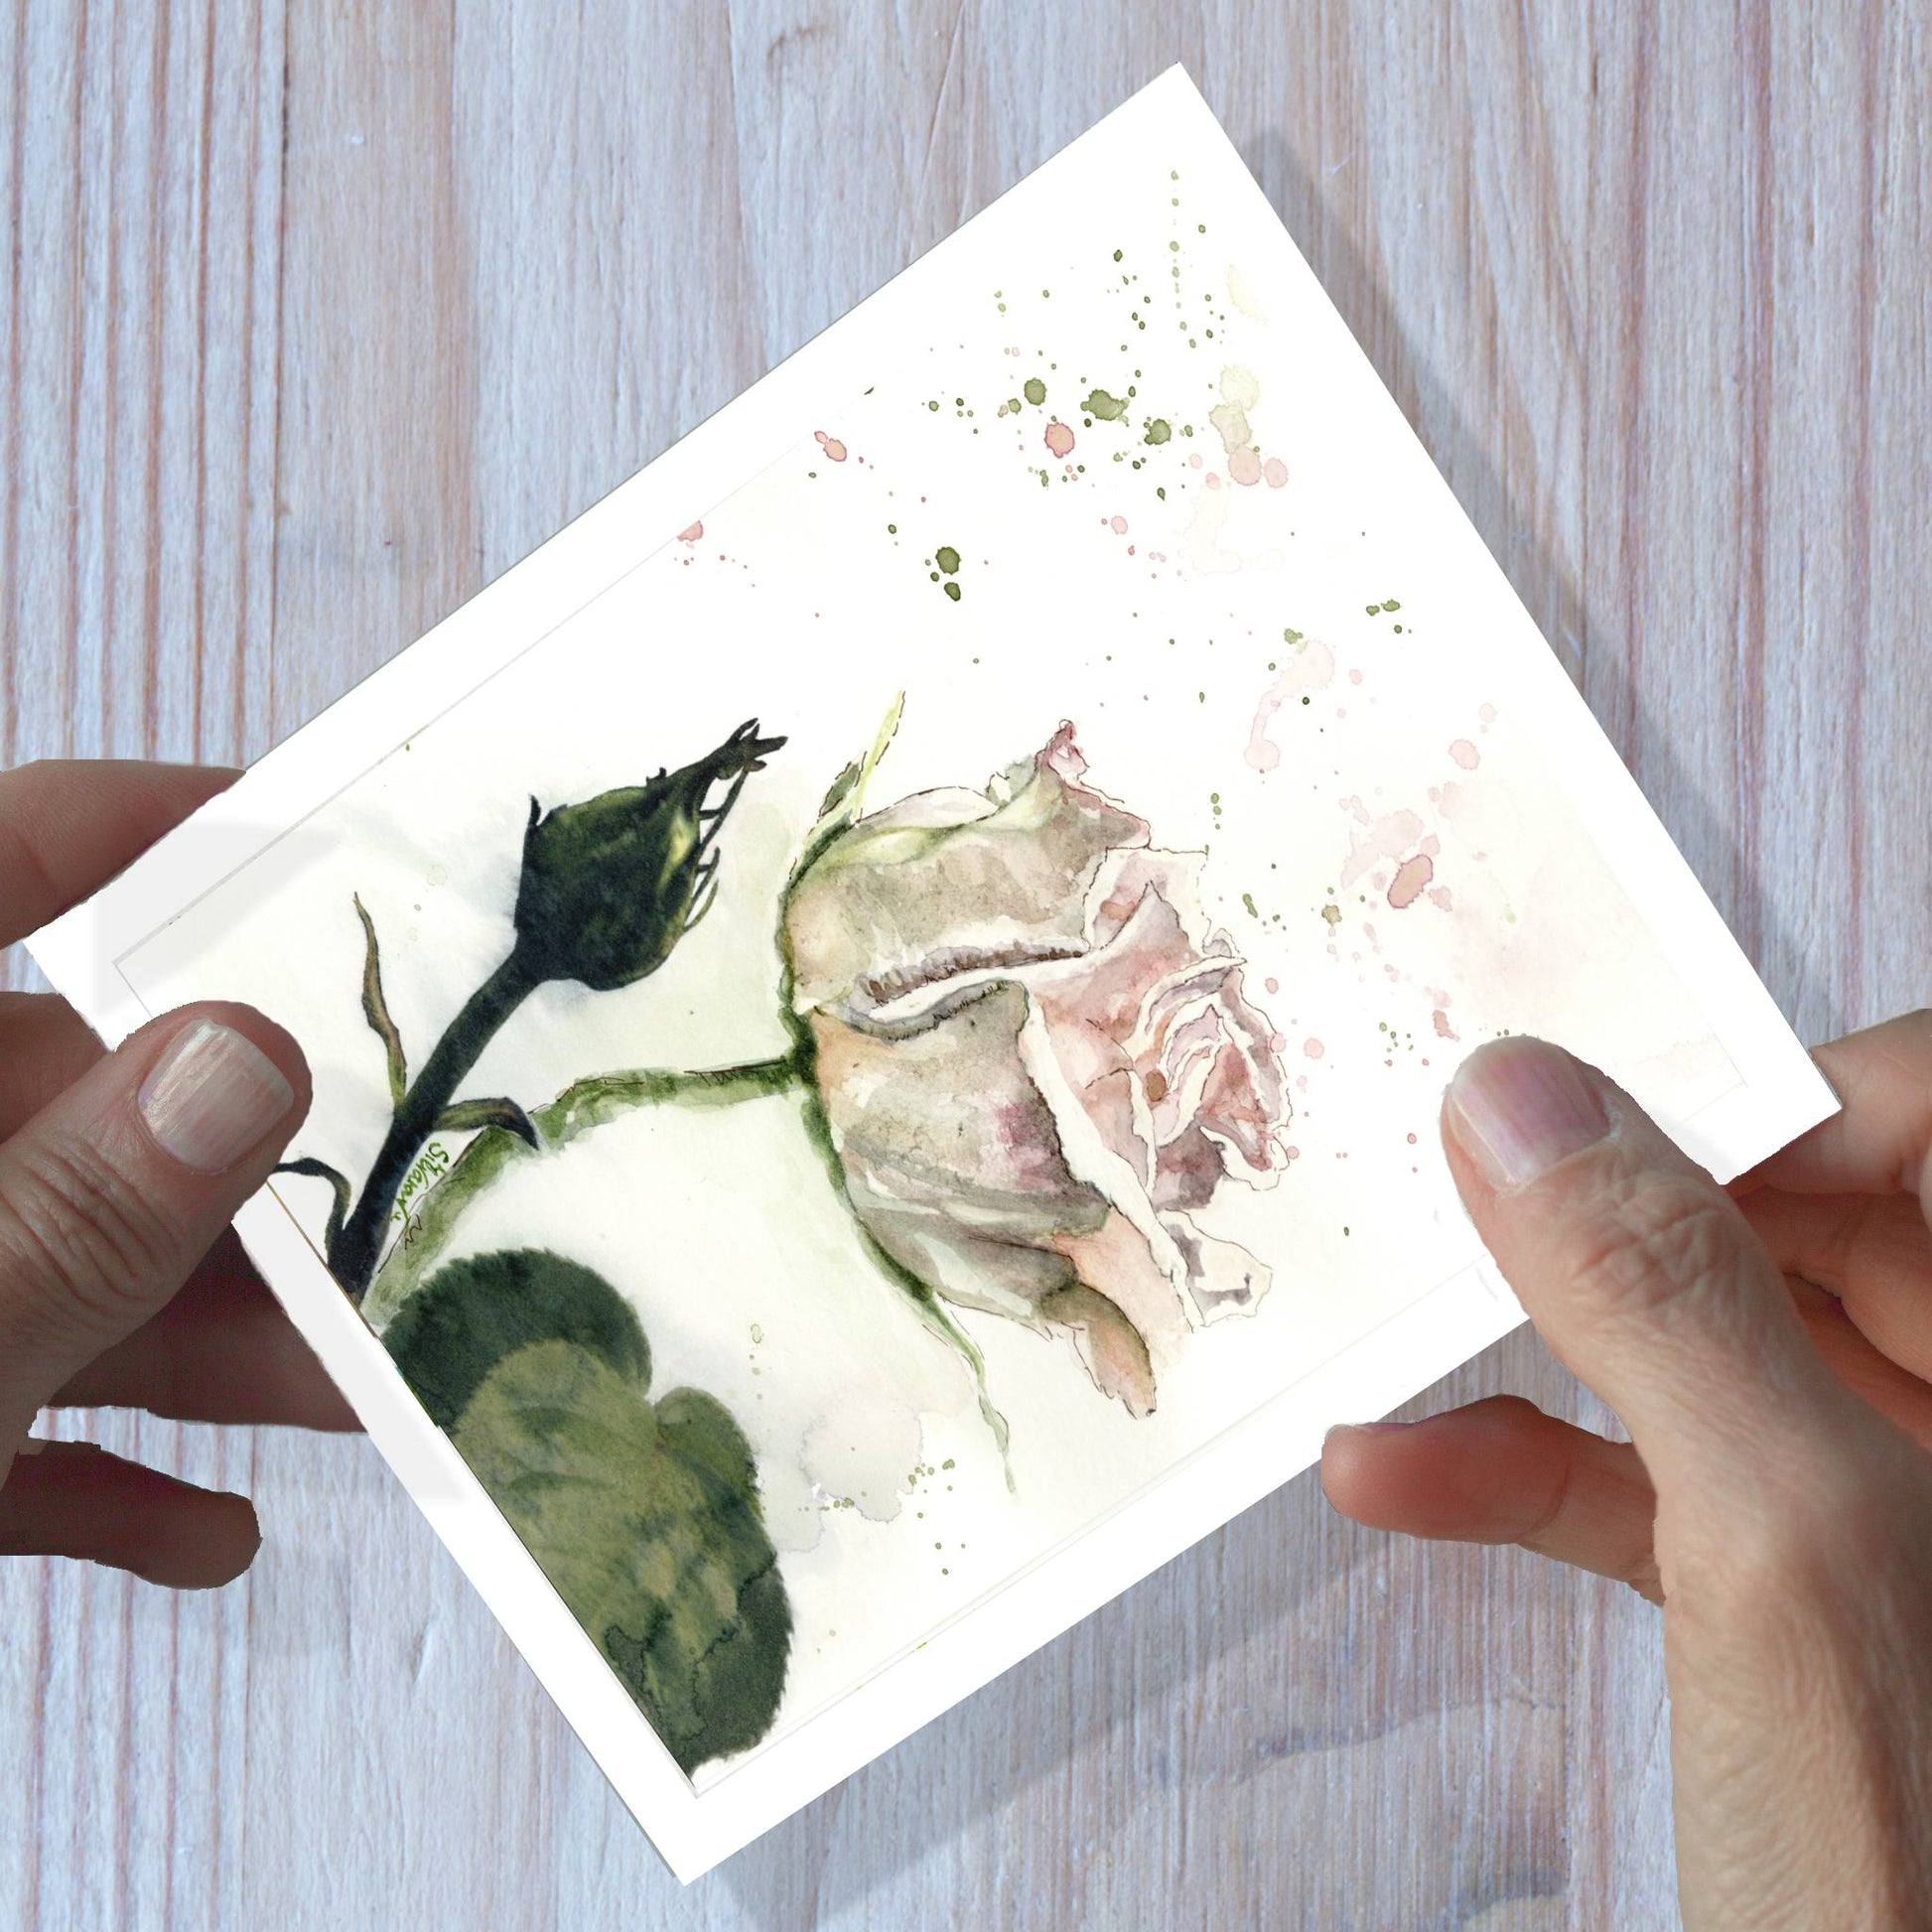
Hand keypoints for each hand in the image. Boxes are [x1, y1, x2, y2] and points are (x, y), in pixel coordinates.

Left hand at [0, 760, 352, 1589]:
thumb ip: (65, 1213)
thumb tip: (244, 1054)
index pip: (2, 864)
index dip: (149, 828)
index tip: (308, 841)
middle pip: (74, 1110)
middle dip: (248, 1179)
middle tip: (398, 1203)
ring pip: (54, 1273)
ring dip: (209, 1348)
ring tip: (352, 1401)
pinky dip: (97, 1477)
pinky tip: (201, 1534)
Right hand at [1322, 1019, 1931, 1923]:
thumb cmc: (1911, 1879)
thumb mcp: (1784, 1552)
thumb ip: (1667, 1304)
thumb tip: (1519, 1099)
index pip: (1926, 1110)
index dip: (1773, 1092)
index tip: (1602, 1121)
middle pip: (1795, 1219)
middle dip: (1604, 1213)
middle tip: (1458, 1195)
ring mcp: (1895, 1505)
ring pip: (1707, 1353)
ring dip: (1528, 1352)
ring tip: (1390, 1337)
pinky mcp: (1806, 1602)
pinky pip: (1660, 1484)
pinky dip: (1525, 1473)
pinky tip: (1396, 1479)